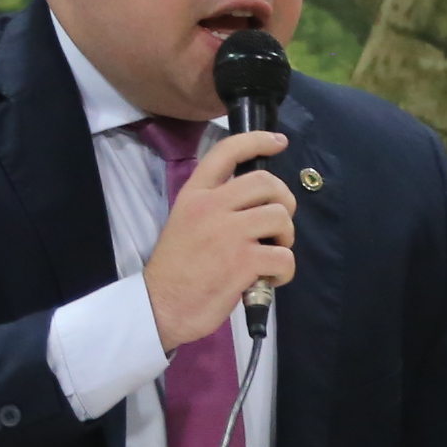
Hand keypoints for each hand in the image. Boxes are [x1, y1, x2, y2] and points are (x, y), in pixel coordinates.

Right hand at [144, 129, 295, 347]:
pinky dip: (285, 270)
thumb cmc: (177, 268)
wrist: (161, 306)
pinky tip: (270, 278)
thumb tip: (256, 201)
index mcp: (195, 195)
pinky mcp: (243, 261)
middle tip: (277, 224)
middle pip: (266, 182)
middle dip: (284, 201)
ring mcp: (228, 233)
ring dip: (286, 237)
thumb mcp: (185, 221)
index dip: (257, 140)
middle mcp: (211, 207)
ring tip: (272, 253)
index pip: (226, 152)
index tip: (279, 142)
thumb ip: (215, 205)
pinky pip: (284, 256)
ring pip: (280, 217)